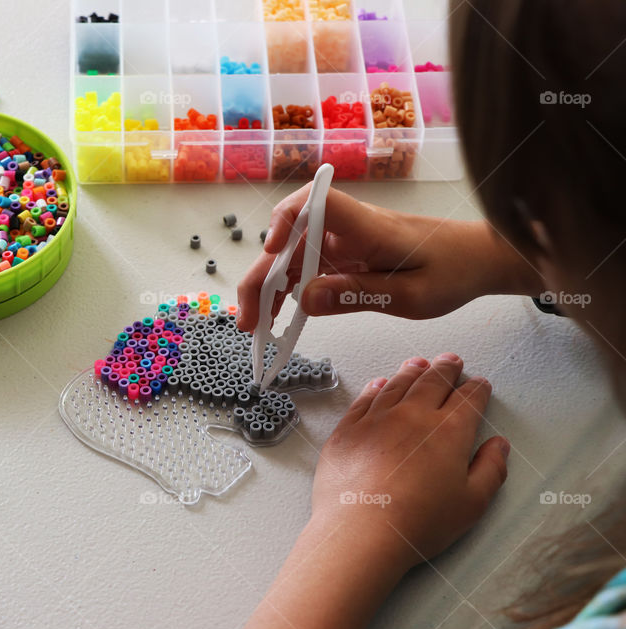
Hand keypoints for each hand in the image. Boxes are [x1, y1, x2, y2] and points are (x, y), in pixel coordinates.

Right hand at [236, 183, 541, 330]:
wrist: (478, 260)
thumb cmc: (453, 271)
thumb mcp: (411, 296)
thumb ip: (359, 295)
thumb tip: (304, 298)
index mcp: (367, 227)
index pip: (316, 204)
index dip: (284, 222)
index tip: (270, 253)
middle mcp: (347, 227)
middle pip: (289, 239)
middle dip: (261, 276)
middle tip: (247, 318)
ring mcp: (343, 241)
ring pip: (290, 257)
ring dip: (267, 288)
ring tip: (254, 326)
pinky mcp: (343, 256)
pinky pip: (305, 269)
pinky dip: (287, 291)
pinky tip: (276, 316)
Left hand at [311, 353, 507, 566]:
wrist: (361, 530)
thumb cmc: (418, 522)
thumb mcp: (471, 504)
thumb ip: (490, 470)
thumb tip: (499, 446)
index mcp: (448, 432)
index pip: (468, 400)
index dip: (476, 389)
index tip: (480, 383)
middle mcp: (412, 416)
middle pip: (432, 383)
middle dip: (445, 369)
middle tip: (451, 360)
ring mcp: (376, 419)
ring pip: (397, 385)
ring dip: (412, 371)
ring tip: (419, 363)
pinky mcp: (347, 430)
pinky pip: (364, 400)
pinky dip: (375, 388)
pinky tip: (379, 383)